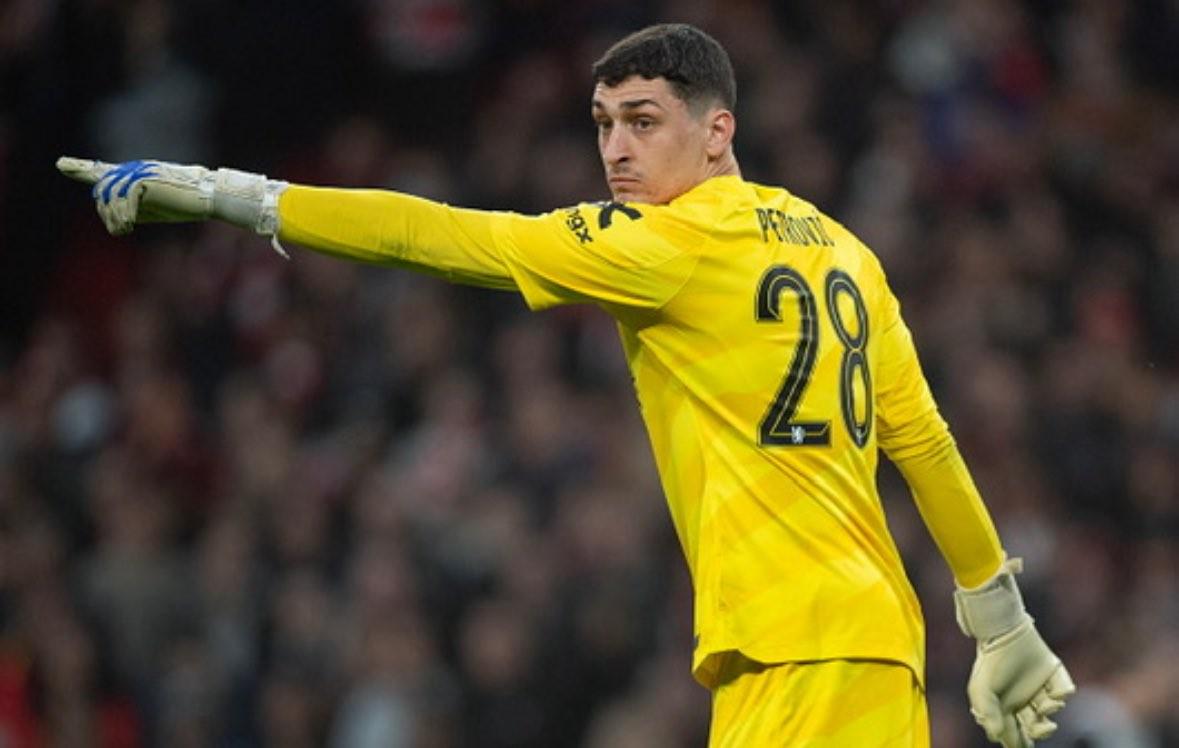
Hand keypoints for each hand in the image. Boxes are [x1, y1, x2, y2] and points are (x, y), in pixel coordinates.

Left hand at [56, 157, 215, 234]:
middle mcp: (132, 170)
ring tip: (125, 230)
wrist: (208, 196)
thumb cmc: (185, 204)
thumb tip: (112, 220)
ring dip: (114, 218)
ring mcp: (137, 173)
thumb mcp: (152, 209)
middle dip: (106, 214)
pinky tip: (131, 226)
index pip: (102, 171)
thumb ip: (131, 209)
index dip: (81, 168)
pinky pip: (122, 200)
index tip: (62, 164)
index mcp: (133, 176)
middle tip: (121, 230)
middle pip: (102, 190)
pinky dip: (124, 216)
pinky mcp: (143, 180)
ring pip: (109, 196)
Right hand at [955, 559, 1075, 746]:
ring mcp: (1040, 687)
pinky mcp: (1053, 674)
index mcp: (1005, 707)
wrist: (1003, 632)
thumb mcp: (981, 690)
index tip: (1020, 744)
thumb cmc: (989, 662)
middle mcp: (1023, 700)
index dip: (1017, 742)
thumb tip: (997, 737)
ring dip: (1050, 710)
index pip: (1013, 733)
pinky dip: (1063, 692)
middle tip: (1044, 727)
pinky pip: (1065, 689)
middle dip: (1039, 732)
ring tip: (1044, 705)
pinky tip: (1054, 692)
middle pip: (1035, 726)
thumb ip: (988, 714)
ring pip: (1050, 708)